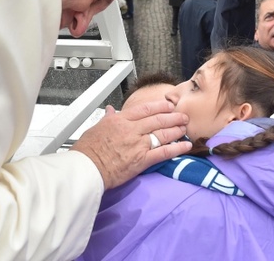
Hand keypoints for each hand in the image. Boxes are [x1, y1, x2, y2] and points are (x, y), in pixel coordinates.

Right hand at [71, 100, 190, 189]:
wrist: (87, 168)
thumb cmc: (89, 150)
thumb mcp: (97, 127)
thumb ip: (108, 118)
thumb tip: (111, 110)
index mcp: (121, 120)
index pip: (145, 109)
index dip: (160, 106)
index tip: (169, 105)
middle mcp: (132, 130)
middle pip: (158, 120)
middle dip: (173, 117)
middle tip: (183, 116)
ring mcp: (139, 145)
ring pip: (163, 133)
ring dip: (177, 130)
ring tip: (185, 128)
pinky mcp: (142, 160)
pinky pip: (164, 152)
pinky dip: (177, 148)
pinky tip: (186, 145)